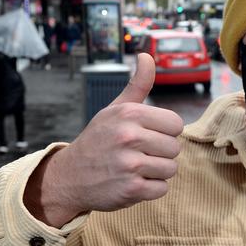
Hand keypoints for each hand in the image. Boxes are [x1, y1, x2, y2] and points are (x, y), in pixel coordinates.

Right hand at [24, 53, 183, 226]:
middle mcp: (129, 137)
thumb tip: (146, 55)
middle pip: (175, 148)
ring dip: (157, 171)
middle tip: (138, 154)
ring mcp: (129, 165)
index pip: (176, 124)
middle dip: (161, 153)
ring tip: (136, 168)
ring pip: (171, 169)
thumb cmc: (99, 139)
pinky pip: (162, 189)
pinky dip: (151, 188)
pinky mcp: (130, 190)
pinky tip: (133, 182)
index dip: (165, 131)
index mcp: (129, 114)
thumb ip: (138, 84)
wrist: (69, 176)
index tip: (147, 135)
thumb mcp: (115, 109)